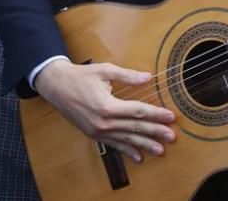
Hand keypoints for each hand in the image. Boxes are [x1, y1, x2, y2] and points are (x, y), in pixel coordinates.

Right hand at [34, 58, 175, 162]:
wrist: (56, 87)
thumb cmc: (81, 76)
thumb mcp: (105, 71)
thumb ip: (127, 76)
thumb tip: (148, 78)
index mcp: (107, 105)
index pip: (138, 111)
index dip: (156, 114)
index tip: (171, 117)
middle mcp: (103, 122)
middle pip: (135, 128)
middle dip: (155, 132)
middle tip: (172, 136)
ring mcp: (98, 131)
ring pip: (126, 139)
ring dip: (144, 145)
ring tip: (160, 150)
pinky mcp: (93, 134)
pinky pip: (113, 144)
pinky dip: (126, 150)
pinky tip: (138, 156)